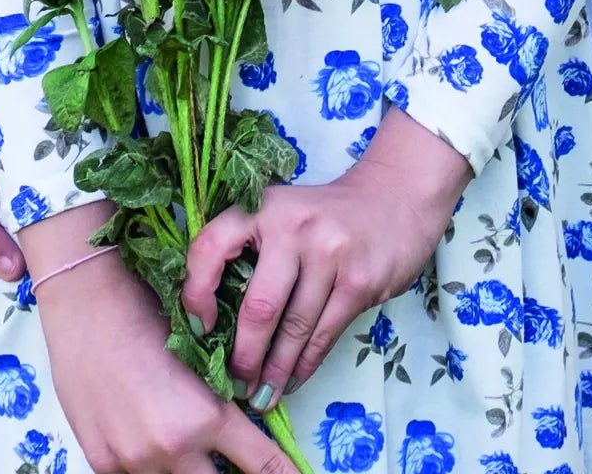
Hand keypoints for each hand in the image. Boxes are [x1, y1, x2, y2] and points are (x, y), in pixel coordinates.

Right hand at [35, 250, 295, 473]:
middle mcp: (173, 448)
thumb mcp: (200, 356)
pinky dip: (151, 464)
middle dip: (229, 471)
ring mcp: (134, 462)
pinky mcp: (104, 464)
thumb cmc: (148, 313)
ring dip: (190, 467)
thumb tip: (241, 422)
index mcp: (206, 416)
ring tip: (187, 438)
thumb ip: (219, 401)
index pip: (261, 464)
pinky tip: (148, 437)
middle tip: (231, 454)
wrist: (88, 303)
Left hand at [181, 107, 471, 405]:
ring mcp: (331, 253)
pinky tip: (293, 380)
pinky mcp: (359, 280)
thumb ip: (252, 251)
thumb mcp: (283, 213)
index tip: (199, 328)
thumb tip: (215, 321)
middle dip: (244, 356)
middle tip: (234, 383)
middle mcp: (294, 226)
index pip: (212, 246)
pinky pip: (324, 334)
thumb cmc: (325, 215)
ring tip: (261, 395)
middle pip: (259, 307)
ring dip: (275, 371)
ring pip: (293, 329)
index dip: (196, 292)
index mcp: (264, 207)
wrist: (395, 197)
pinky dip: (305, 365)